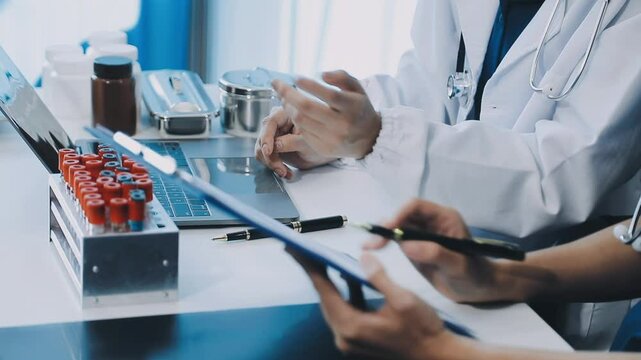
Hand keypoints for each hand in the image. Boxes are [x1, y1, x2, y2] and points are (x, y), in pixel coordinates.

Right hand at [255, 107, 336, 178]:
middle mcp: (278, 121)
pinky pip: (264, 156)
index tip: (268, 152)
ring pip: (261, 148)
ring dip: (271, 163)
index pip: (271, 122)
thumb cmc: (322, 143)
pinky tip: (285, 172)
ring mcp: (273, 133)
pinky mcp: (272, 145)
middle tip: (281, 169)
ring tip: (286, 172)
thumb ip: (292, 142)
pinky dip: (272, 166)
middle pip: (263, 137)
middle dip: (269, 156)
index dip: (267, 137)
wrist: (325, 152)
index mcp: (288, 112)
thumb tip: (276, 145)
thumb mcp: (309, 144)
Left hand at [272, 70, 381, 158]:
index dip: (310, 85)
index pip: (329, 95)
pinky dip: (296, 120)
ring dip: (289, 108)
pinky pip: (303, 132)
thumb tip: (322, 74)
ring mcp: (332, 139)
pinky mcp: (324, 148)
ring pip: (301, 121)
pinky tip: (294, 112)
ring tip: (284, 98)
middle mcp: (342, 125)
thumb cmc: (359, 108)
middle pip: (307, 108)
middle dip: (288, 95)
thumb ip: (342, 77)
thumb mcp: (357, 89)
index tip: (296, 77)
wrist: (369, 139)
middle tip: (278, 85)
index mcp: (352, 107)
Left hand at [288, 249, 465, 359]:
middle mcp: (345, 336)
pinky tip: (349, 275)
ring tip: (321, 257)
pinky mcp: (359, 337)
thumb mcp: (403, 300)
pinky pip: (346, 309)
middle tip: (304, 249)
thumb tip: (363, 258)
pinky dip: (346, 291)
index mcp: (351, 327)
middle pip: (325, 297)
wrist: (437, 355)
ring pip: (334, 303)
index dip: (310, 267)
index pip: (324, 290)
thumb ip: (379, 278)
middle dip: (316, 271)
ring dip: (330, 280)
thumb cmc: (423, 330)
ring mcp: (351, 339)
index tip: (295, 250)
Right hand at [366, 200, 515, 302]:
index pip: (416, 207)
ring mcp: (422, 233)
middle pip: (403, 215)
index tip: (387, 229)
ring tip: (368, 246)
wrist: (478, 289)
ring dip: (382, 234)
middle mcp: (431, 221)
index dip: (399, 214)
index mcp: (444, 217)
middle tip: (373, 243)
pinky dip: (384, 242)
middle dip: (387, 226)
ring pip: (397, 226)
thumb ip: (435, 254)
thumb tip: (406, 245)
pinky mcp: (415, 246)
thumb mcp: (457, 266)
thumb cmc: (473, 275)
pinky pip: (396, 239)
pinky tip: (372, 248)